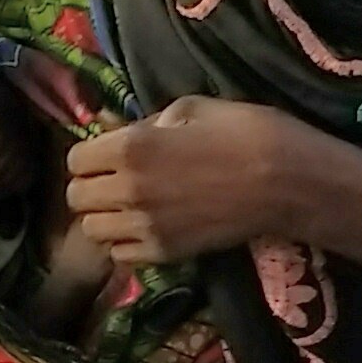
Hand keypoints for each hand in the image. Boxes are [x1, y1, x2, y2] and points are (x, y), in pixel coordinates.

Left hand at [65, 99, 310, 264]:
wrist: (286, 180)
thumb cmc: (244, 131)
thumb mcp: (190, 108)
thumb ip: (145, 123)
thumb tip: (116, 130)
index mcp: (130, 147)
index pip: (75, 159)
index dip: (90, 154)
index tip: (107, 153)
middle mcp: (128, 191)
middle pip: (76, 197)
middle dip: (90, 186)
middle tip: (114, 180)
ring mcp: (145, 227)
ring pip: (92, 230)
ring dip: (104, 216)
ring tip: (127, 206)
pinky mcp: (165, 253)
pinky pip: (121, 255)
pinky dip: (125, 242)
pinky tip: (145, 227)